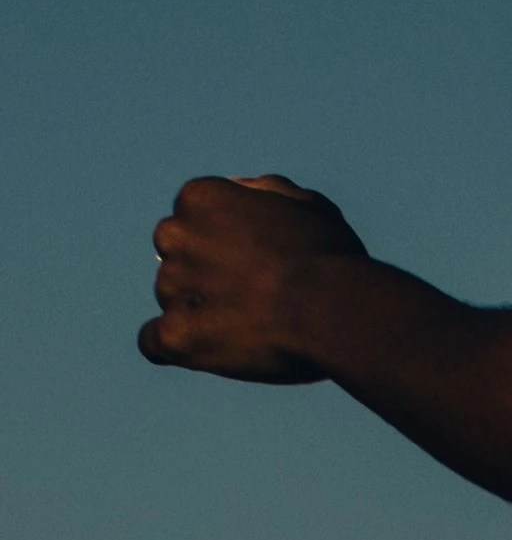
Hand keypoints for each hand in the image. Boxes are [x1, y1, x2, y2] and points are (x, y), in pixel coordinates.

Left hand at [140, 175, 365, 383]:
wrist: (330, 311)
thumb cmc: (329, 258)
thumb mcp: (304, 205)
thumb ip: (265, 194)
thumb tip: (242, 190)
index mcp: (199, 198)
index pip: (192, 220)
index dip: (223, 246)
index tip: (254, 265)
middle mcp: (175, 235)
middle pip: (176, 258)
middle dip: (204, 276)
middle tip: (250, 299)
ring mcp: (171, 286)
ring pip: (171, 301)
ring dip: (199, 313)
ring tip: (249, 329)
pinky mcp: (175, 335)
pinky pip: (153, 343)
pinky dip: (172, 347)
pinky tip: (199, 350)